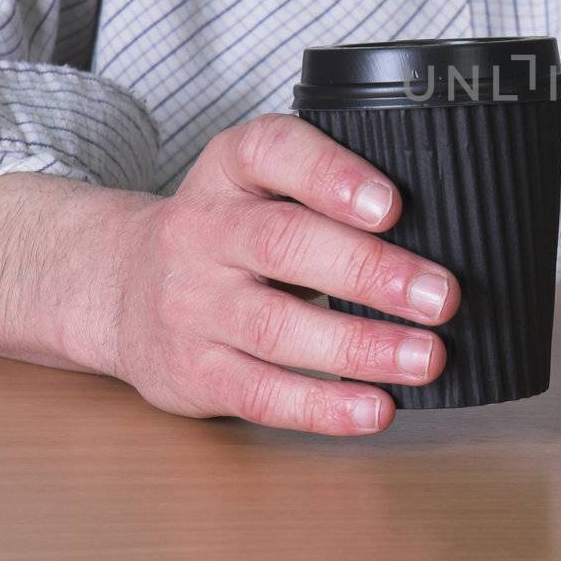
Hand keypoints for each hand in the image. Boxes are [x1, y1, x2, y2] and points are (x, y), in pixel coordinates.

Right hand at [108, 114, 459, 433]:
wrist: (115, 284)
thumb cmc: (227, 230)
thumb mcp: (260, 184)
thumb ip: (329, 192)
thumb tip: (445, 225)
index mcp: (230, 169)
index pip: (274, 152)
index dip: (333, 175)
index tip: (393, 205)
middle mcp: (202, 231)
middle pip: (285, 245)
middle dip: (372, 272)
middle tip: (442, 296)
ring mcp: (192, 305)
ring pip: (276, 326)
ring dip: (360, 347)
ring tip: (427, 358)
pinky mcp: (192, 371)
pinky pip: (260, 392)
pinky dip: (323, 407)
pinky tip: (375, 408)